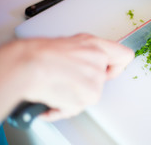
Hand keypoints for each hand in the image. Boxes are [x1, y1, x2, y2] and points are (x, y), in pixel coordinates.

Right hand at [0, 34, 133, 140]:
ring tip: (57, 85)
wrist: (26, 65)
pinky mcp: (89, 96)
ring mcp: (96, 79)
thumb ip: (88, 53)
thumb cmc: (40, 53)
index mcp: (96, 45)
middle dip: (86, 82)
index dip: (116, 66)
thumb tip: (91, 62)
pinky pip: (77, 107)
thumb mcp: (70, 43)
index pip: (125, 56)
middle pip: (102, 80)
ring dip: (73, 95)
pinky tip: (52, 96)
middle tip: (68, 77)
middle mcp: (99, 61)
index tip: (108, 70)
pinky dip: (63, 107)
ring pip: (89, 94)